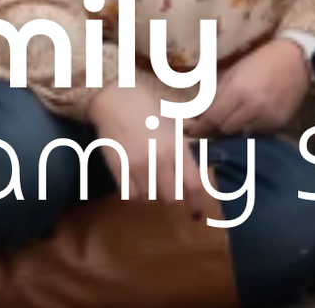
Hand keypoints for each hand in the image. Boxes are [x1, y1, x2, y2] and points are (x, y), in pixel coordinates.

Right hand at [89, 85, 223, 219]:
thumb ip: (183, 151)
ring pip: (150, 198)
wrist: (117, 101)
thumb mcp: (175, 126)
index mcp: (178, 147)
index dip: (196, 203)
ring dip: (152, 195)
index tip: (196, 214)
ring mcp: (139, 165)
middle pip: (172, 197)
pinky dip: (135, 195)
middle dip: (172, 199)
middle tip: (168, 193)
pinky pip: (131, 195)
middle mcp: (161, 159)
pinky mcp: (120, 168)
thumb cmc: (148, 110)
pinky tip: (135, 184)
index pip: (193, 184)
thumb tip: (192, 175)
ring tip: (150, 183)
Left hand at [200, 39, 312, 135]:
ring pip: (239, 134)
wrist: (297, 59)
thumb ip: (214, 94)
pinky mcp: (278, 124)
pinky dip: (248, 129)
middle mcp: (253, 107)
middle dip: (213, 128)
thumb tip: (196, 114)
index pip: (212, 118)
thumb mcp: (233, 71)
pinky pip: (256, 134)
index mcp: (239, 90)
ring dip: (230, 130)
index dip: (199, 127)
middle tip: (206, 126)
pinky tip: (248, 118)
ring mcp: (267, 118)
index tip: (189, 130)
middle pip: (224, 130)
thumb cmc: (261, 60)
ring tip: (228, 120)